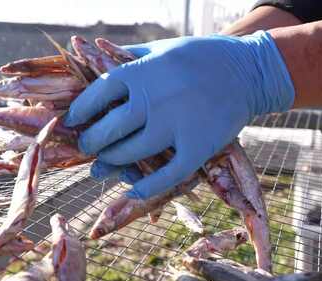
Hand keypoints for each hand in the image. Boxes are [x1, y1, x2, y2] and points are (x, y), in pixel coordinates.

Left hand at [64, 31, 294, 199]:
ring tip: (103, 166)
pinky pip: (167, 175)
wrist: (248, 70)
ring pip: (131, 153)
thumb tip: (93, 62)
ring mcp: (177, 125)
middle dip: (91, 142)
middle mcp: (155, 99)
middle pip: (109, 130)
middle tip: (87, 147)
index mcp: (142, 72)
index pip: (97, 96)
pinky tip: (132, 191)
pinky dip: (147, 187)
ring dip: (112, 162)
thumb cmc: (199, 56)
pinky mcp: (199, 146)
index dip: (80, 112)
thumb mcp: (160, 48)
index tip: (73, 122)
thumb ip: (129, 58)